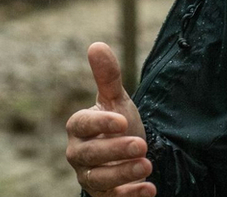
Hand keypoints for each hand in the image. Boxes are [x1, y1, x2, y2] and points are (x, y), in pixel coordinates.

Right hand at [65, 42, 154, 196]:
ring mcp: (90, 178)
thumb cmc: (117, 124)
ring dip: (123, 174)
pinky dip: (130, 196)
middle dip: (115, 151)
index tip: (122, 121)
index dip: (100, 124)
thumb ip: (107, 77)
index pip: (81, 125)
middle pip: (90, 155)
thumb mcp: (116, 100)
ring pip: (99, 179)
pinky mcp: (104, 196)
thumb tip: (96, 45)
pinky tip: (149, 189)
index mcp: (78, 128)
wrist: (127, 155)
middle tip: (142, 145)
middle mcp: (78, 154)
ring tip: (147, 165)